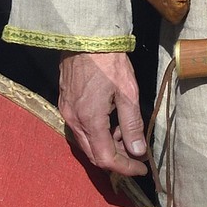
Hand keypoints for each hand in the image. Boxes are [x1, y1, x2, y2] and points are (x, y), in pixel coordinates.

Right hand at [59, 51, 148, 173]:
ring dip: (106, 146)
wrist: (85, 37)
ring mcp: (66, 112)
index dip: (125, 168)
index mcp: (90, 120)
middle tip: (136, 156)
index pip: (106, 158)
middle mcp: (74, 121)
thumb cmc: (109, 62)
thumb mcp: (127, 92)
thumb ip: (131, 124)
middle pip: (94, 155)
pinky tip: (111, 123)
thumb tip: (138, 152)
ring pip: (86, 143)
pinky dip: (97, 133)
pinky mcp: (65, 104)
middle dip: (116, 160)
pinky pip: (80, 130)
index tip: (142, 168)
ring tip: (126, 135)